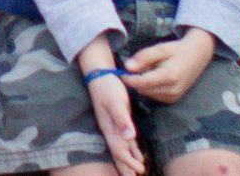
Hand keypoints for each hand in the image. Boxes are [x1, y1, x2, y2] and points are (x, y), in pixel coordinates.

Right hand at [79, 37, 145, 173]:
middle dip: (125, 167)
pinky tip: (138, 156)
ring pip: (122, 148)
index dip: (127, 161)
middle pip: (118, 153)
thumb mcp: (115, 102)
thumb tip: (130, 137)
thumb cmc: (108, 86)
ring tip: (136, 173)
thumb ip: (122, 120)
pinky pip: (126, 139)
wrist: (100, 73)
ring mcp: (114, 125)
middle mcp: (110, 129)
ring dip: (129, 161)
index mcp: (109, 127)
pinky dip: (131, 149)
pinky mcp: (120, 120)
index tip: (138, 171)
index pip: (119, 149)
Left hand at [124, 27, 215, 103]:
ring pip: (147, 93)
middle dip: (135, 80)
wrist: (198, 55)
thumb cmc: (177, 50)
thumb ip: (143, 57)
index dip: (128, 79)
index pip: (142, 83)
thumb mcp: (160, 48)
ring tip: (148, 70)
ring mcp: (173, 97)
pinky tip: (154, 77)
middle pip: (143, 89)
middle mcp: (172, 90)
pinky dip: (150, 88)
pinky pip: (154, 96)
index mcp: (169, 76)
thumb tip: (127, 67)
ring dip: (142, 84)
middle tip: (134, 68)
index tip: (119, 72)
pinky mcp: (173, 100)